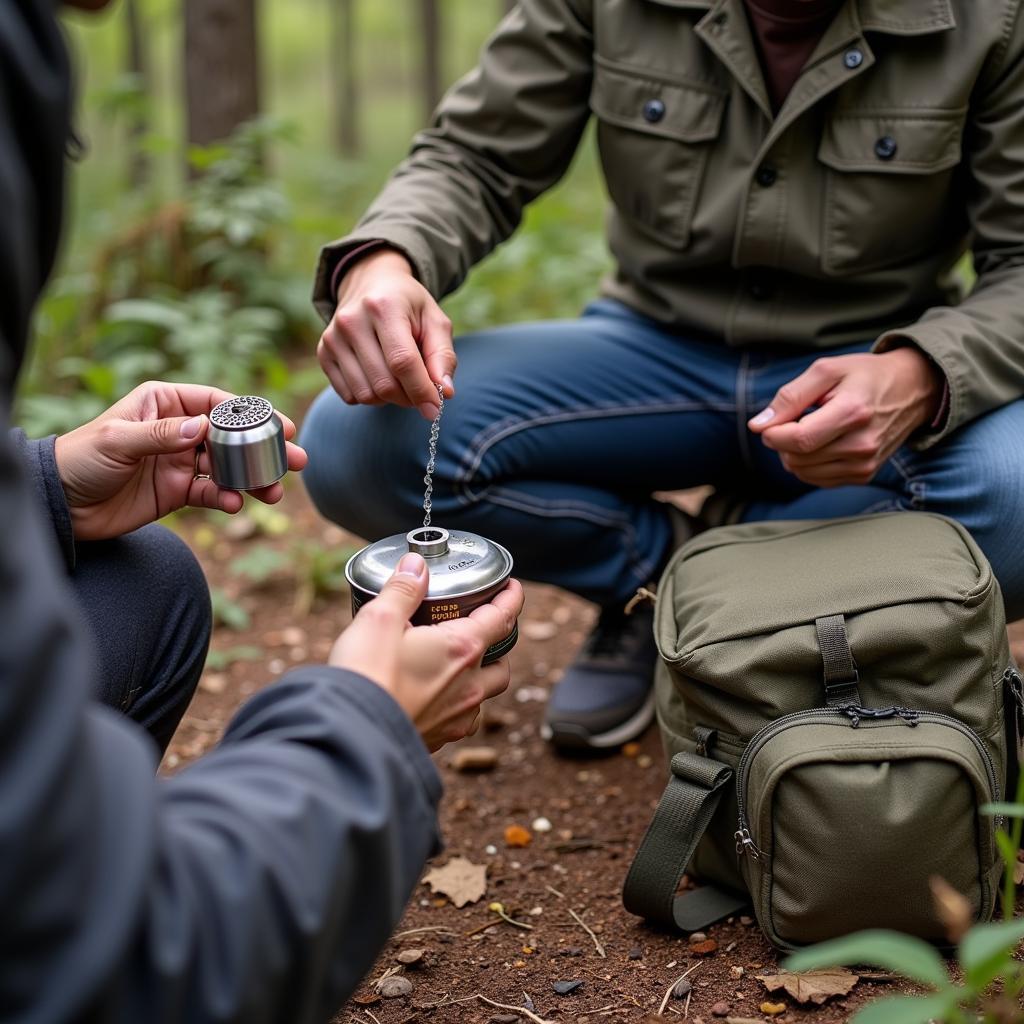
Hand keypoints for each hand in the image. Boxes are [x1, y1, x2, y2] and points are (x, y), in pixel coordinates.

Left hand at [54, 381, 307, 540]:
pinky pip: (213, 493)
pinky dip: (227, 499)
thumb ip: (162, 434)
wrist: (62, 505)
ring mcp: (181, 461)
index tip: (280, 425)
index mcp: (164, 403)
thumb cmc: (80, 459)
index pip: (216, 403)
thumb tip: (203, 429)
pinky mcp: (179, 491)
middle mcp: (178, 429)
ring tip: (274, 492)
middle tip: (297, 460)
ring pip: (229, 467)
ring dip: (254, 479)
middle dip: (265, 449)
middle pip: (232, 437)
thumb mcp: (117, 440)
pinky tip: (236, 504)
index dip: (250, 414)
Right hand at [318, 248, 455, 418]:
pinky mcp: (323, 353)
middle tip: (420, 392)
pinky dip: (370, 396)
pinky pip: (349, 396)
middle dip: (408, 398)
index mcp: (384, 306)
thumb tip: (444, 392)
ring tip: (400, 380)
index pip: (403, 362)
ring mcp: (333, 337)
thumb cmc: (409, 306)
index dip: (421, 390)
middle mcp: (352, 320)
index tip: (435, 408)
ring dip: (389, 399)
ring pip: (366, 395)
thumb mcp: (435, 322)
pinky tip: (379, 376)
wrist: (371, 283)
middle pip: (384, 384)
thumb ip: (443, 356)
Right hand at [329, 553, 523, 751]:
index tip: (513, 588)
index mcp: (461, 649)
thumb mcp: (380, 618)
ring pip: (483, 698)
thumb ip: (402, 590)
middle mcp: (468, 686)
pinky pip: (460, 722)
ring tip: (459, 667)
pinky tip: (435, 699)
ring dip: (480, 680)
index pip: (501, 618)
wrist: (349, 736)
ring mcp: (455, 717)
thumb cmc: (366, 675)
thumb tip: (417, 566)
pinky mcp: (437, 739)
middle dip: (498, 645)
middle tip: (483, 630)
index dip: (511, 599)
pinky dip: (457, 706)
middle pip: (501, 664)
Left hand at [748, 348, 943, 486]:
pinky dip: (808, 463)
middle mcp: (862, 444)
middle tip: (796, 419)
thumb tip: (757, 426)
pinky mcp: (864, 475)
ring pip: (802, 472)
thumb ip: (789, 397)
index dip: (773, 434)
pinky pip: (816, 478)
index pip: (799, 440)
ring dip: (793, 453)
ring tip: (811, 428)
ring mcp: (865, 464)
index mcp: (854, 412)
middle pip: (797, 458)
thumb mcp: (826, 371)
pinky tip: (822, 442)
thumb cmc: (864, 375)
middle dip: (782, 441)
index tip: (769, 423)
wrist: (912, 390)